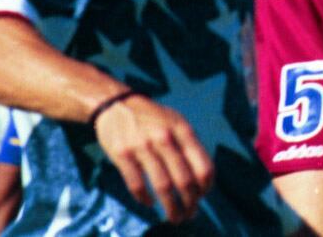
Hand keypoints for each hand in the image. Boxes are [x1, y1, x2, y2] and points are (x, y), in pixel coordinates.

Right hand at [94, 93, 213, 223]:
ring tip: (175, 217)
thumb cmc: (153, 118)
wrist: (117, 104)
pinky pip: (137, 185)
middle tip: (190, 214)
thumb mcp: (177, 122)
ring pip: (163, 187)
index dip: (206, 186)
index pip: (202, 165)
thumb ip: (189, 146)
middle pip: (184, 180)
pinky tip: (149, 204)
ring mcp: (143, 147)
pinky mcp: (122, 155)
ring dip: (171, 207)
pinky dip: (144, 199)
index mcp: (182, 130)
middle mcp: (165, 138)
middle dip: (190, 203)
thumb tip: (203, 178)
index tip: (203, 196)